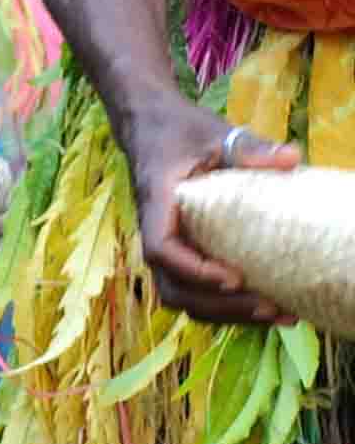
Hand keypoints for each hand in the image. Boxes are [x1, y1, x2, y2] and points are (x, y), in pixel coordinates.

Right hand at [118, 92, 299, 326]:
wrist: (151, 127)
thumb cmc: (180, 130)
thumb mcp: (212, 133)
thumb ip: (248, 147)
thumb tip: (292, 159)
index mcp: (157, 205)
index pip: (161, 249)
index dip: (194, 270)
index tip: (234, 278)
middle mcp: (155, 233)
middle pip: (173, 288)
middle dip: (220, 306)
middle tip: (270, 308)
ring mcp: (167, 246)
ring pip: (182, 297)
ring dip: (225, 314)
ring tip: (275, 316)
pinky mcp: (181, 251)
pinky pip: (194, 289)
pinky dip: (224, 306)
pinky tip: (262, 307)